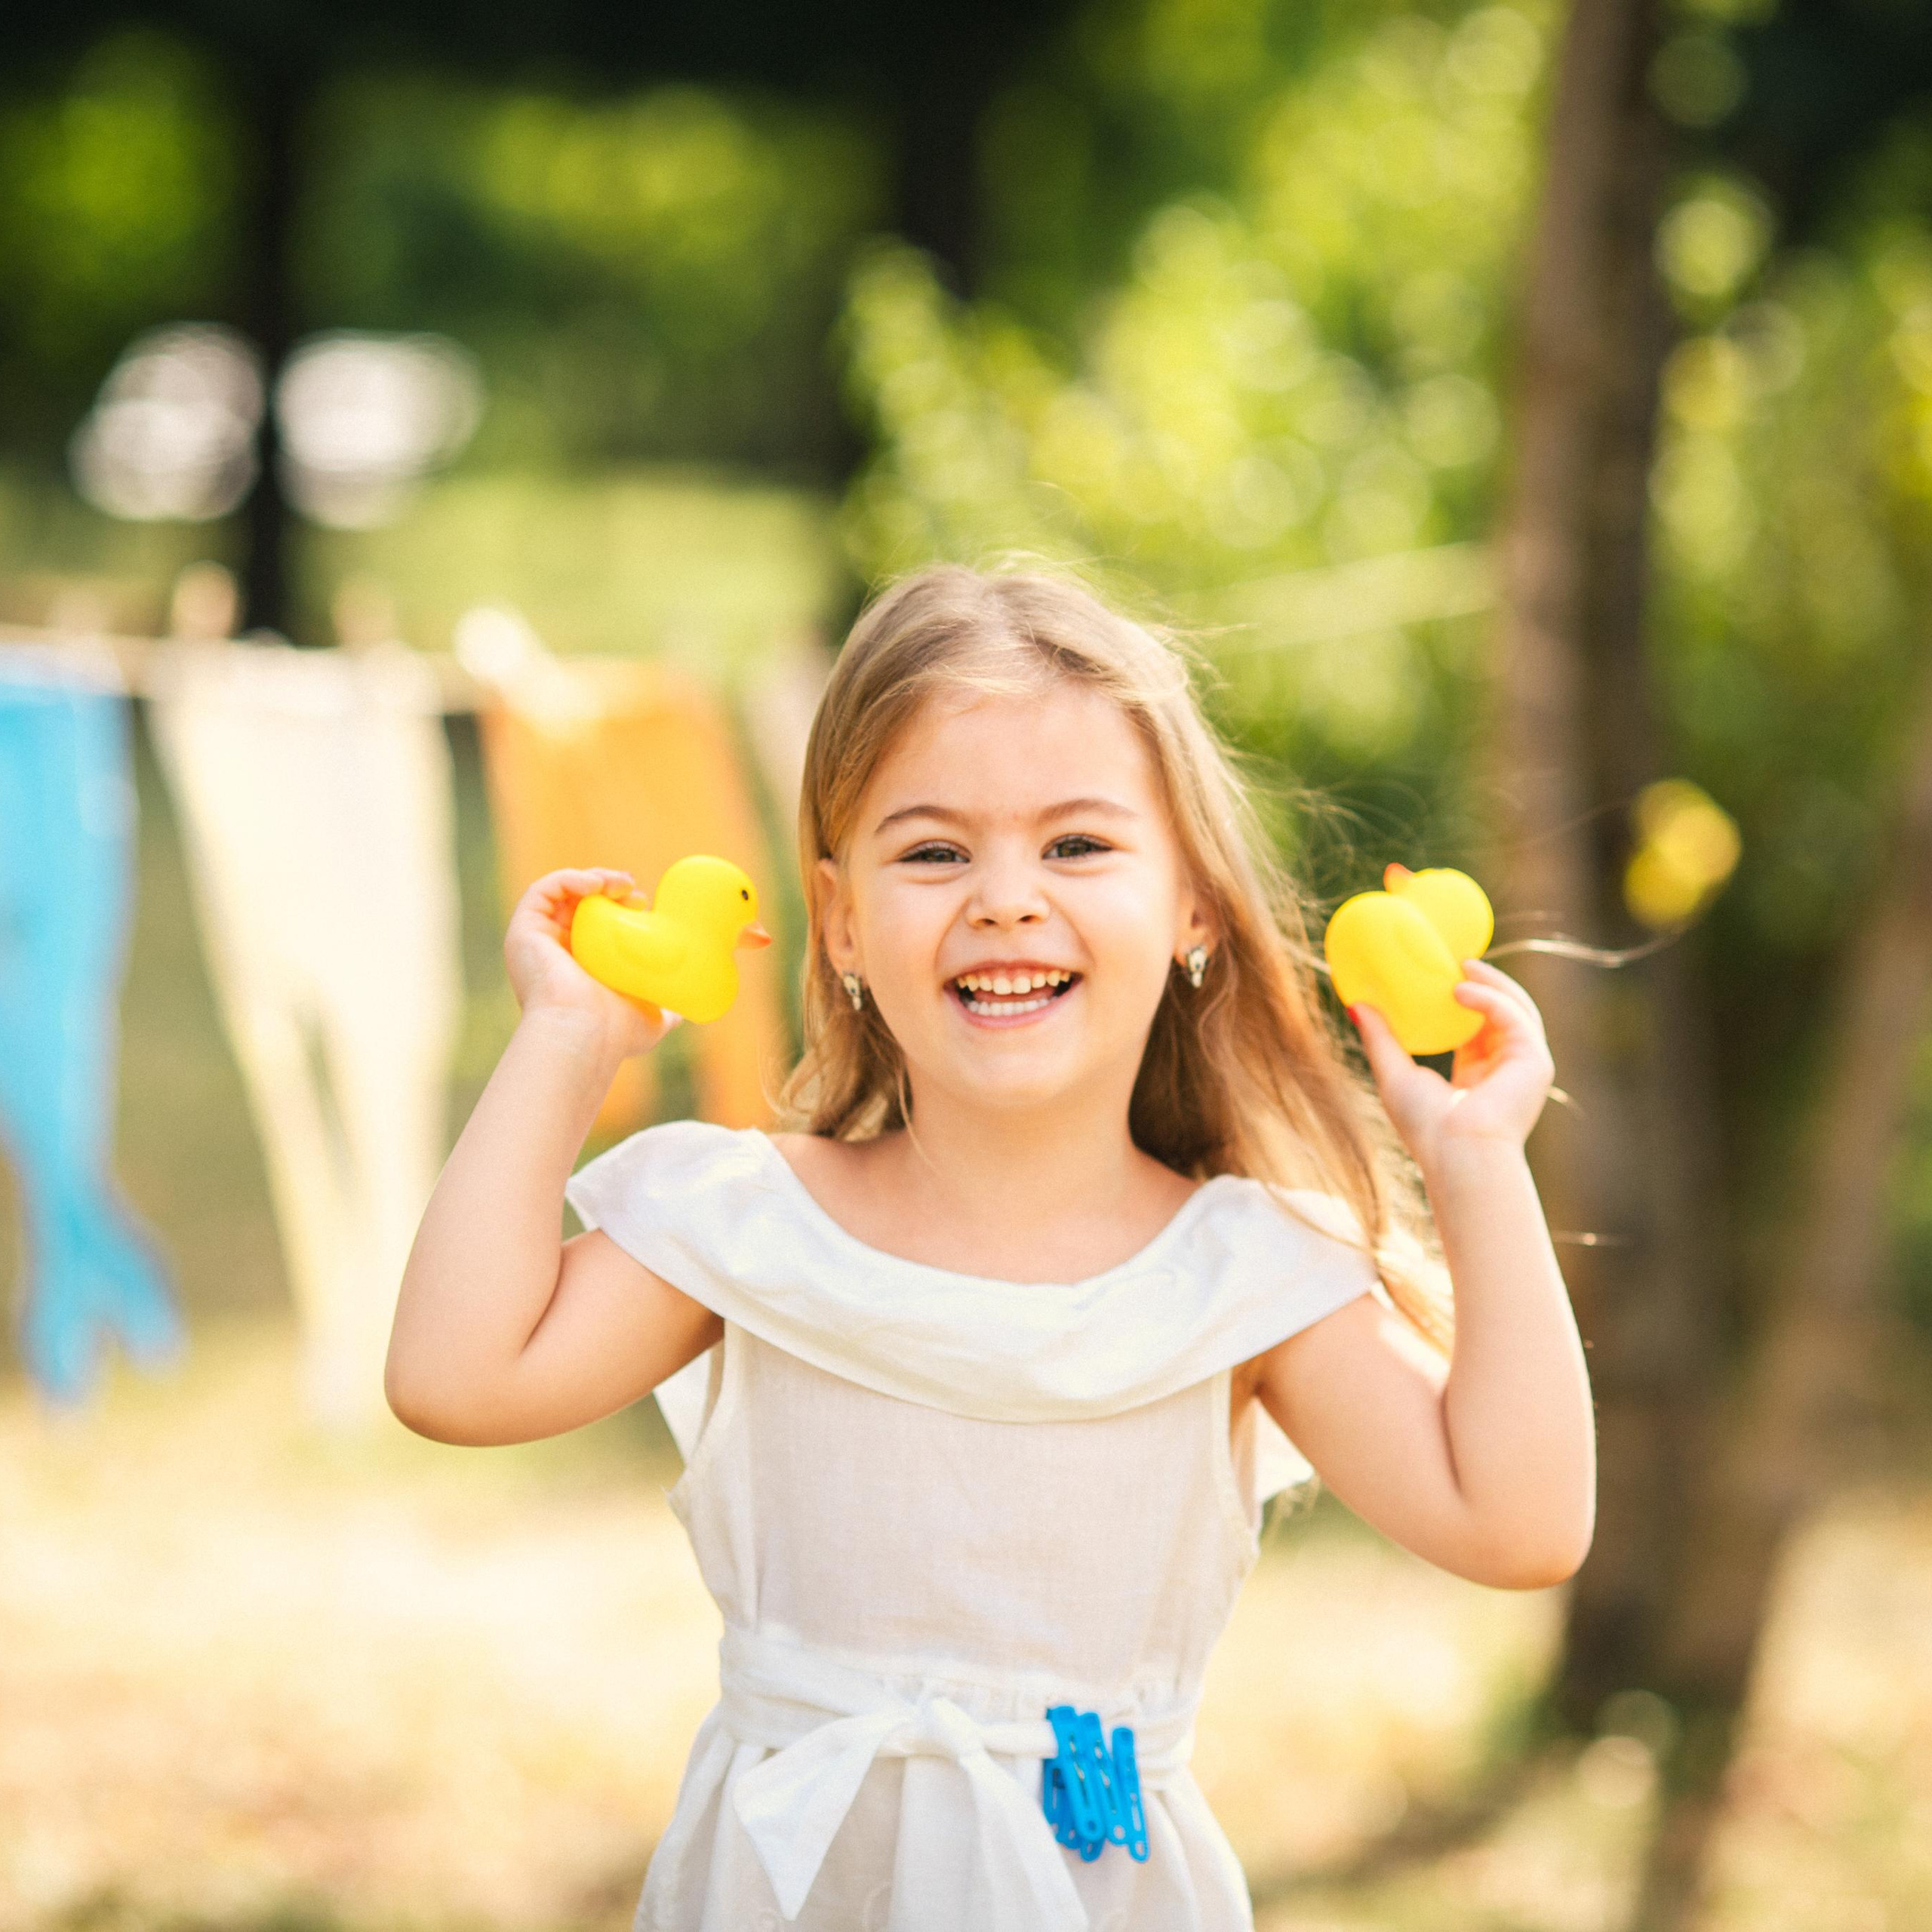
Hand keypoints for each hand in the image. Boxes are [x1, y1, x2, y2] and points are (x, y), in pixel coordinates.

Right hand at [504, 867, 682, 1060]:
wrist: (584, 1033)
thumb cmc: (616, 1032)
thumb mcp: (650, 1018)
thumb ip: (664, 1013)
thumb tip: (680, 1016)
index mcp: (581, 969)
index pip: (596, 926)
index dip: (619, 905)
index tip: (643, 903)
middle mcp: (556, 955)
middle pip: (579, 905)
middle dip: (608, 887)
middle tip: (633, 888)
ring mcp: (538, 942)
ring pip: (561, 893)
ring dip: (592, 878)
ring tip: (618, 883)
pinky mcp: (523, 931)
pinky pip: (541, 891)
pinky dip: (568, 878)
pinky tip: (595, 884)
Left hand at [1347, 958, 1553, 1174]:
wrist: (1457, 1152)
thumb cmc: (1426, 1126)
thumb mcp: (1395, 1074)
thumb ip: (1381, 1039)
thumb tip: (1355, 1005)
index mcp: (1478, 1074)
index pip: (1477, 1028)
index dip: (1465, 999)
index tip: (1442, 973)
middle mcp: (1505, 1068)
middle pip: (1503, 1012)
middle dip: (1485, 983)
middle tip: (1457, 961)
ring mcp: (1524, 1065)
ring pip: (1518, 1008)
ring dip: (1492, 983)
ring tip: (1463, 966)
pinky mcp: (1535, 1061)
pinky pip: (1515, 1017)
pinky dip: (1491, 999)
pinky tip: (1461, 991)